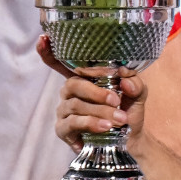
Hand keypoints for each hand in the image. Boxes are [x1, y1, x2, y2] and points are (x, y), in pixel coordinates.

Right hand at [43, 38, 146, 152]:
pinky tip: (105, 128)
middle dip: (96, 92)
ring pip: (76, 105)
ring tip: (119, 119)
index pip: (61, 62)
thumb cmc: (127, 112)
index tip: (43, 39)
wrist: (131, 140)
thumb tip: (126, 79)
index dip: (48, 52)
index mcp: (83, 79)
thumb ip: (135, 83)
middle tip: (116, 100)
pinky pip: (72, 123)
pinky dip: (91, 124)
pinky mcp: (64, 130)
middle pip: (73, 84)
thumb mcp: (137, 94)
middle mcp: (69, 92)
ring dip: (100, 112)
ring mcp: (64, 111)